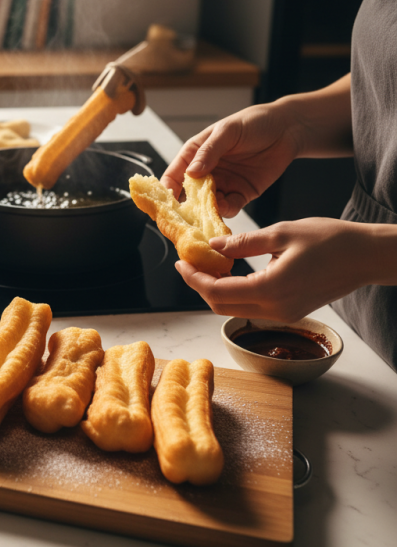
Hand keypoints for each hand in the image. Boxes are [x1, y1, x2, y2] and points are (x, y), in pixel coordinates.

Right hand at [161, 102, 302, 217]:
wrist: (288, 129)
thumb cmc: (254, 122)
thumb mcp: (227, 132)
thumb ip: (209, 152)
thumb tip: (191, 173)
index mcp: (196, 154)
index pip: (174, 174)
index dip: (168, 189)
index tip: (166, 203)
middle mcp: (207, 171)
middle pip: (189, 194)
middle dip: (186, 207)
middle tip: (185, 217)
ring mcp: (224, 183)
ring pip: (208, 204)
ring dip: (206, 211)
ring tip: (207, 214)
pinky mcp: (242, 193)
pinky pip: (229, 207)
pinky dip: (226, 211)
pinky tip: (225, 208)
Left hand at [175, 218, 375, 322]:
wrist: (366, 256)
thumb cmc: (331, 240)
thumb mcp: (281, 232)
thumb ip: (243, 242)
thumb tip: (213, 246)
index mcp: (270, 290)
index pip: (217, 291)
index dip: (193, 278)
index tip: (180, 262)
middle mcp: (275, 309)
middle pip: (220, 306)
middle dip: (199, 286)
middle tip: (187, 264)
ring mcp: (283, 314)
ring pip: (234, 309)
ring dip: (215, 290)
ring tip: (204, 266)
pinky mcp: (289, 311)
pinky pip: (251, 306)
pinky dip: (233, 292)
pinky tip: (228, 272)